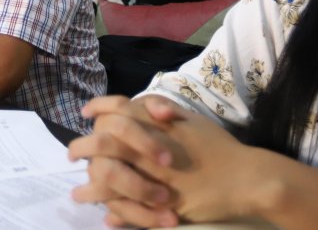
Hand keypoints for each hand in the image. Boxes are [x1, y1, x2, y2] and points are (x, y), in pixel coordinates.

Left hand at [74, 95, 281, 225]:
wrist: (246, 179)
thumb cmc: (219, 148)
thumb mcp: (192, 120)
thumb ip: (162, 109)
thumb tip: (135, 105)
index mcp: (157, 125)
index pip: (116, 110)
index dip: (98, 109)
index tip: (86, 114)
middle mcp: (149, 149)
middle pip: (103, 143)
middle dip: (81, 148)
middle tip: (71, 155)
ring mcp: (152, 178)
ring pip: (109, 180)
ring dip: (89, 188)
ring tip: (79, 194)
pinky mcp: (159, 205)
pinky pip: (128, 209)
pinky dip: (113, 210)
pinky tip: (105, 213)